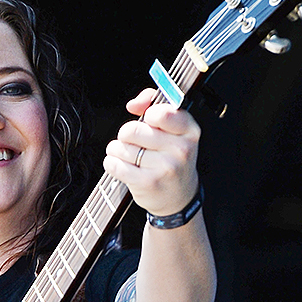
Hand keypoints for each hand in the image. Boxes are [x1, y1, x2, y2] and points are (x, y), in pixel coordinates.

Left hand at [102, 87, 200, 217]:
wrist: (178, 196)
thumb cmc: (171, 157)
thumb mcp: (172, 129)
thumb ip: (153, 105)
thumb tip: (133, 104)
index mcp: (189, 130)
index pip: (160, 113)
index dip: (147, 115)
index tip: (148, 121)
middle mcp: (181, 149)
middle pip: (133, 130)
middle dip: (126, 134)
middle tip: (133, 142)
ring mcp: (165, 168)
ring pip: (122, 147)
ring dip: (117, 149)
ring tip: (128, 155)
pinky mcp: (148, 183)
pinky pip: (115, 165)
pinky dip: (111, 162)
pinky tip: (120, 164)